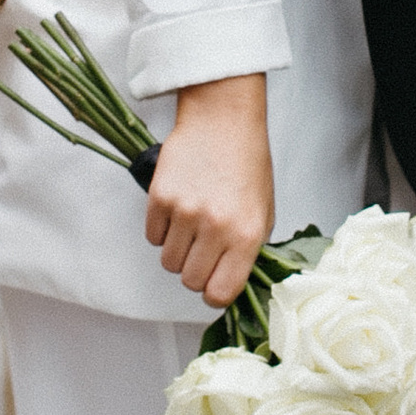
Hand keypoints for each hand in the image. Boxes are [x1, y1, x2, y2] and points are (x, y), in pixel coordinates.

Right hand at [145, 73, 272, 309]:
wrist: (222, 120)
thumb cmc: (247, 164)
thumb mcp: (263, 211)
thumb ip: (248, 250)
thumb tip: (228, 282)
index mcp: (246, 235)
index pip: (220, 293)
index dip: (214, 294)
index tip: (213, 285)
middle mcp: (216, 228)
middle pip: (190, 281)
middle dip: (194, 272)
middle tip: (202, 251)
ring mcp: (185, 213)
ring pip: (168, 262)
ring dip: (178, 251)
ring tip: (190, 226)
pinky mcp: (160, 197)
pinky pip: (152, 237)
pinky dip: (162, 230)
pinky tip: (177, 210)